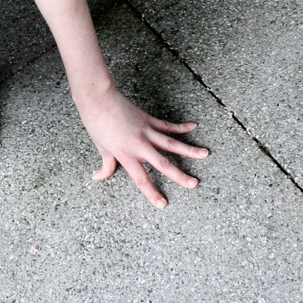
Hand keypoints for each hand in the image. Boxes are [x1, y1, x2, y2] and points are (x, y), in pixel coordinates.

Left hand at [77, 85, 207, 208]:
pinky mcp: (148, 119)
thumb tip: (99, 177)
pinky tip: (193, 126)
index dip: (152, 193)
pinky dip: (180, 127)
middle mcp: (139, 145)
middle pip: (163, 163)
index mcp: (125, 154)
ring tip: (205, 154)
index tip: (163, 204)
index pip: (141, 179)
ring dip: (189, 150)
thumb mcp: (101, 148)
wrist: (98, 98)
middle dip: (179, 175)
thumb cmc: (96, 123)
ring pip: (171, 143)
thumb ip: (106, 165)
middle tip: (194, 184)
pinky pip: (167, 125)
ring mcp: (146, 131)